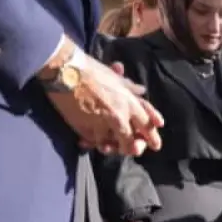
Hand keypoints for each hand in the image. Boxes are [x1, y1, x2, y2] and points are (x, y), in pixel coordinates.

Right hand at [43, 41, 163, 156]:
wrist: (65, 71)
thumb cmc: (90, 69)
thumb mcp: (114, 77)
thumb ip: (129, 87)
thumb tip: (142, 90)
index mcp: (129, 102)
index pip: (146, 123)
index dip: (152, 135)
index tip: (156, 145)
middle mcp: (120, 115)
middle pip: (132, 139)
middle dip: (136, 147)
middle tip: (135, 152)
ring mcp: (103, 124)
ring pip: (114, 144)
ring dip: (113, 148)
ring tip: (109, 148)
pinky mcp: (86, 129)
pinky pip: (94, 142)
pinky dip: (93, 144)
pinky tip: (88, 144)